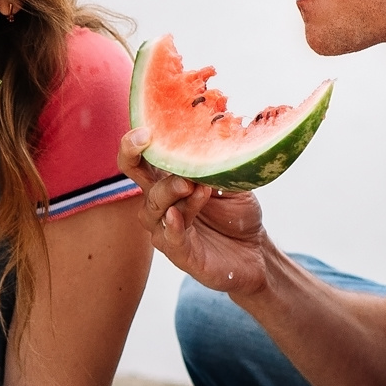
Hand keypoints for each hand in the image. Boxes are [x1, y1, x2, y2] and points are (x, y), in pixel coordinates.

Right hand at [118, 126, 272, 298]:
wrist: (254, 251)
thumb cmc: (236, 213)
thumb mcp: (230, 181)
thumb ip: (218, 162)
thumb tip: (218, 133)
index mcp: (166, 180)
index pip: (138, 160)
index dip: (132, 146)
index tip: (145, 132)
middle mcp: (160, 203)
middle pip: (137, 179)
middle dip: (143, 163)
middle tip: (171, 155)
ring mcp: (166, 228)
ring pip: (155, 208)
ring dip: (171, 193)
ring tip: (193, 186)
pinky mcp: (179, 253)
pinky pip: (170, 238)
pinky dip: (172, 226)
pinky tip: (176, 216)